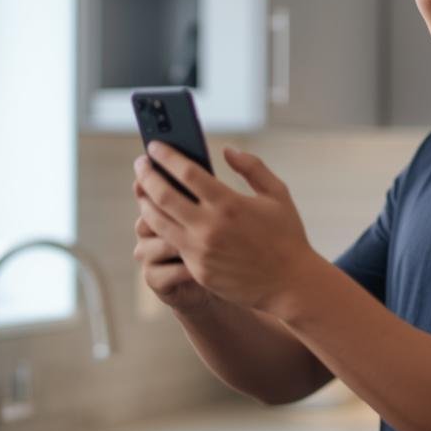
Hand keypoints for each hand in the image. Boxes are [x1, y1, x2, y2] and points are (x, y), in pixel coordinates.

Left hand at [134, 142, 316, 315]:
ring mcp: (200, 251)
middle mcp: (210, 227)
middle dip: (146, 176)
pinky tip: (158, 217)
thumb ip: (252, 167)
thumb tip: (227, 150)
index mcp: (229, 203)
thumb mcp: (277, 194)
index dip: (166, 156)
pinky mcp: (197, 270)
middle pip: (163, 195)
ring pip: (158, 222)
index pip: (186, 172)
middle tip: (140, 164)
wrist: (290, 284)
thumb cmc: (286, 236)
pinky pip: (171, 244)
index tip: (154, 146)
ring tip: (143, 190)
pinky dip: (160, 228)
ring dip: (146, 202)